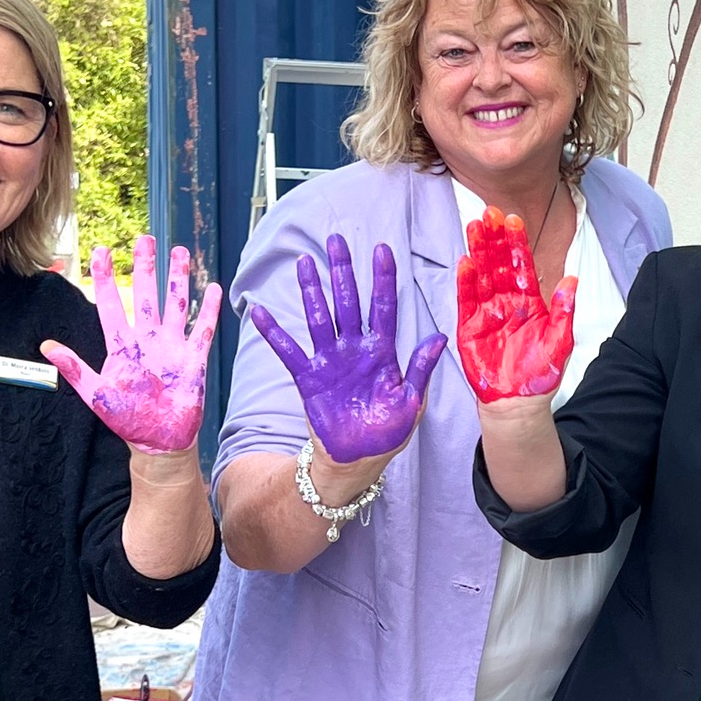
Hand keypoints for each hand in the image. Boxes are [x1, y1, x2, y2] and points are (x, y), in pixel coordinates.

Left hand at [43, 237, 221, 452]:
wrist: (158, 442)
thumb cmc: (126, 420)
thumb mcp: (96, 395)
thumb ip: (74, 369)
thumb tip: (46, 346)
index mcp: (121, 345)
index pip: (109, 303)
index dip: (104, 277)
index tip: (102, 251)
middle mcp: (147, 339)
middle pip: (145, 295)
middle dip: (145, 267)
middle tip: (146, 239)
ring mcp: (171, 346)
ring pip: (175, 304)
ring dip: (177, 279)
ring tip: (179, 252)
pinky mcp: (193, 359)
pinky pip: (202, 330)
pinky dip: (207, 310)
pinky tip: (211, 288)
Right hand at [250, 236, 446, 463]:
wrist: (359, 461)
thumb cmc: (389, 433)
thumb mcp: (412, 402)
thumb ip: (421, 369)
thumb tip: (440, 337)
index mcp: (383, 352)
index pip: (383, 307)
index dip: (382, 278)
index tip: (381, 249)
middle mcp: (354, 349)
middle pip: (348, 302)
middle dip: (342, 271)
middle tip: (335, 239)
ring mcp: (330, 361)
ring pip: (319, 318)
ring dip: (311, 290)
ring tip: (304, 262)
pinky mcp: (309, 378)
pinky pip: (289, 351)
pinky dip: (274, 332)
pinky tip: (260, 311)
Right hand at [456, 207, 576, 401]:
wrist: (518, 402)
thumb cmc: (540, 373)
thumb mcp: (561, 340)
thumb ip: (565, 309)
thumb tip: (573, 278)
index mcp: (530, 301)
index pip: (522, 265)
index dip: (517, 243)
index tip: (514, 220)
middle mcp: (506, 302)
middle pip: (498, 263)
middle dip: (494, 238)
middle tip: (489, 212)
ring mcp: (486, 313)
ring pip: (481, 275)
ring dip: (478, 251)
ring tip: (474, 226)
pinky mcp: (469, 327)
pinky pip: (466, 300)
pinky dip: (465, 282)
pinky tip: (465, 262)